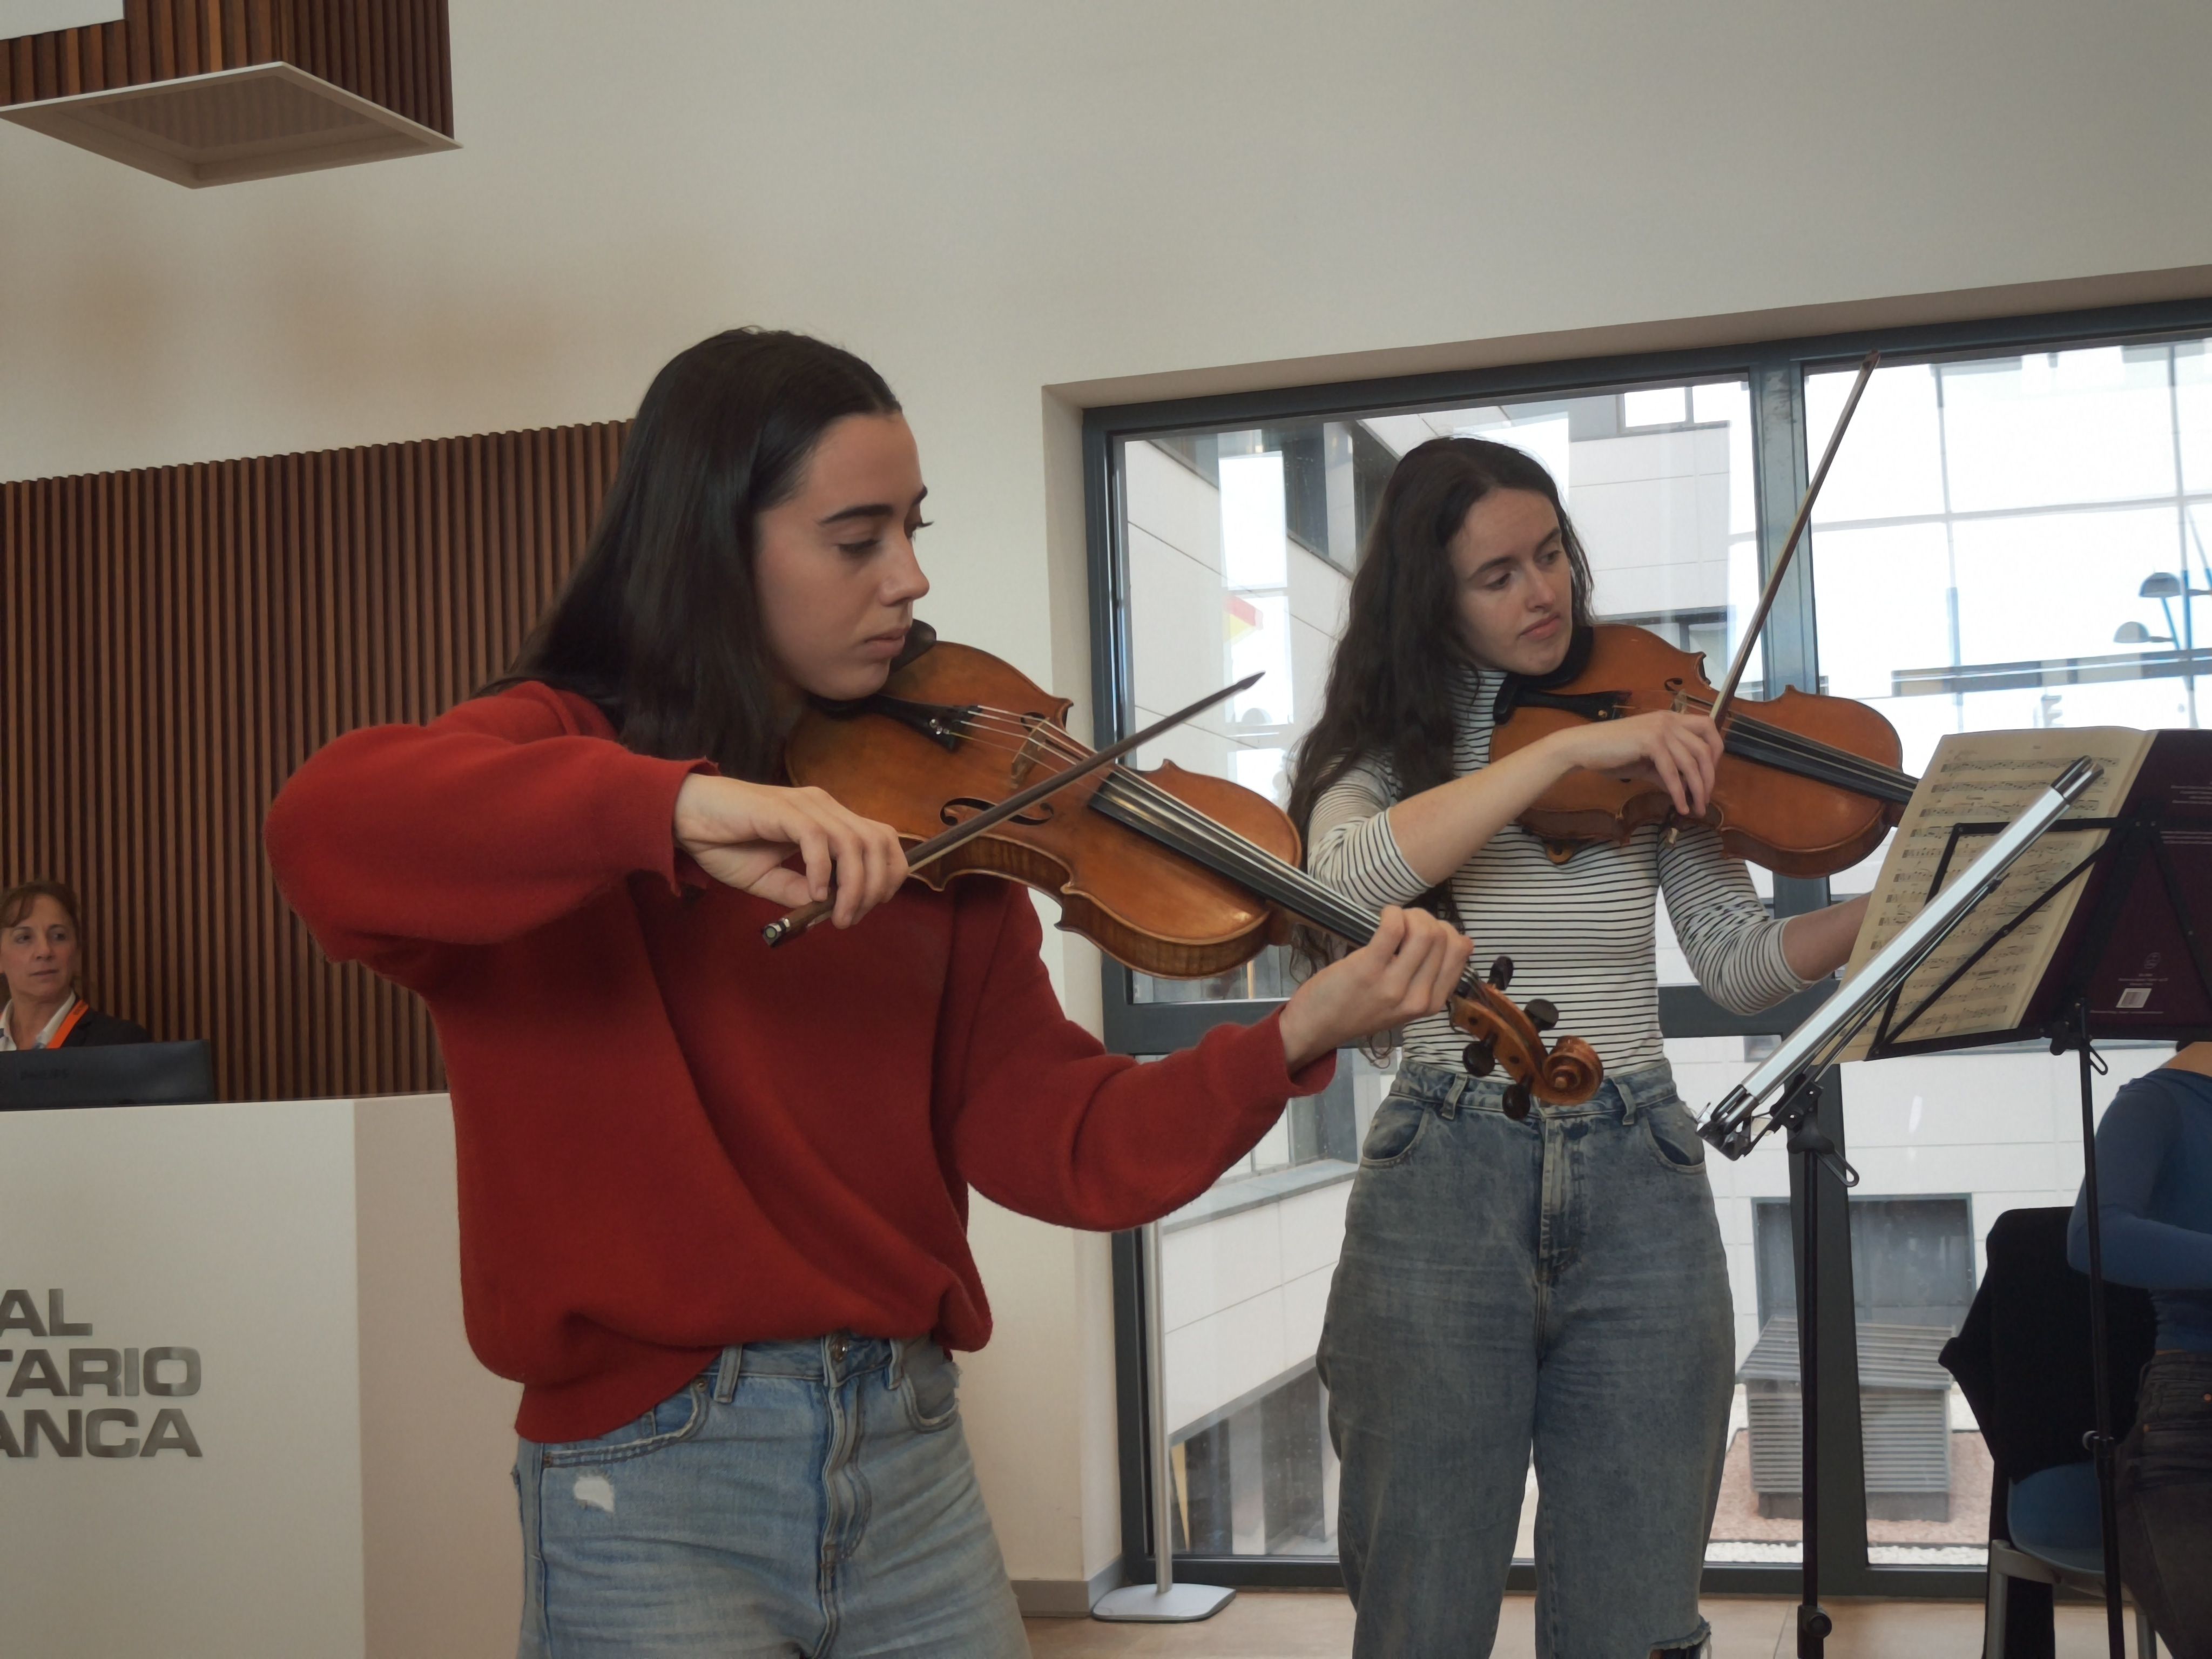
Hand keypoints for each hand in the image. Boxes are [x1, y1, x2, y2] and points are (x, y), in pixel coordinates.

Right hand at [673, 776, 908, 927]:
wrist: (685, 818)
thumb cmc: (725, 843)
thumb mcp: (770, 879)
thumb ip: (800, 892)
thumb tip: (830, 909)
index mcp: (827, 819)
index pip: (882, 838)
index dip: (888, 873)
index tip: (871, 906)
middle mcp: (823, 807)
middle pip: (878, 841)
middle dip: (875, 885)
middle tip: (851, 917)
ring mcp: (805, 805)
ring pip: (853, 842)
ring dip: (853, 886)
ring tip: (836, 915)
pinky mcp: (783, 808)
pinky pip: (817, 839)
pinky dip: (822, 871)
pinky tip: (813, 894)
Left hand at [1277, 907, 1473, 1070]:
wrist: (1316, 1028)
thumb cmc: (1358, 1010)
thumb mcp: (1403, 1005)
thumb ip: (1426, 978)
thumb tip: (1451, 938)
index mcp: (1431, 1004)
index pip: (1461, 952)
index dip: (1446, 931)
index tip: (1423, 931)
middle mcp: (1418, 998)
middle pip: (1444, 938)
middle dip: (1426, 918)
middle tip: (1404, 922)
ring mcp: (1393, 986)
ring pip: (1426, 932)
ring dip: (1411, 914)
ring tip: (1393, 920)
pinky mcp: (1367, 970)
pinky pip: (1393, 928)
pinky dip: (1392, 913)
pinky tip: (1383, 916)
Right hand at [1549, 710, 1722, 818]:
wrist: (1584, 748)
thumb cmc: (1612, 753)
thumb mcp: (1646, 762)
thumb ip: (1667, 772)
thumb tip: (1686, 790)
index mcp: (1670, 719)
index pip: (1708, 727)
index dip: (1716, 750)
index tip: (1710, 773)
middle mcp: (1669, 720)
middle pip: (1705, 748)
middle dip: (1710, 777)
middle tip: (1706, 798)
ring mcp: (1660, 729)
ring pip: (1691, 762)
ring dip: (1698, 789)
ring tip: (1697, 808)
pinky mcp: (1650, 743)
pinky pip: (1672, 772)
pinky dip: (1679, 792)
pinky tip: (1680, 806)